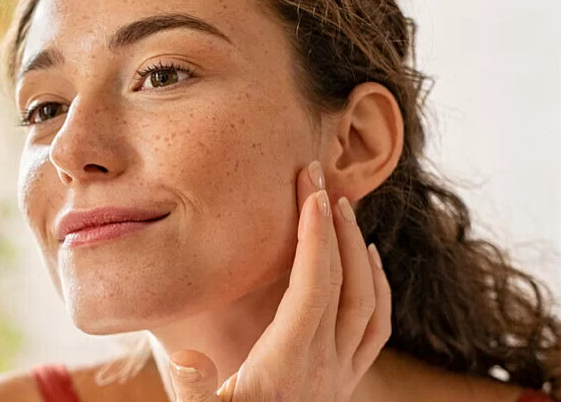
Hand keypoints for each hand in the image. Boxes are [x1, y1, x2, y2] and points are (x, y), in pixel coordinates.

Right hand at [169, 161, 391, 401]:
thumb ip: (192, 388)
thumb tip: (183, 355)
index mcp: (288, 365)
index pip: (313, 284)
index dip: (313, 232)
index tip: (308, 187)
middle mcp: (324, 369)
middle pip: (347, 283)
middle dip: (335, 226)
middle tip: (320, 179)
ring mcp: (340, 379)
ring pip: (370, 304)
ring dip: (358, 252)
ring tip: (343, 211)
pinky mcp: (343, 386)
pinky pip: (375, 329)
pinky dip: (377, 289)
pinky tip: (367, 266)